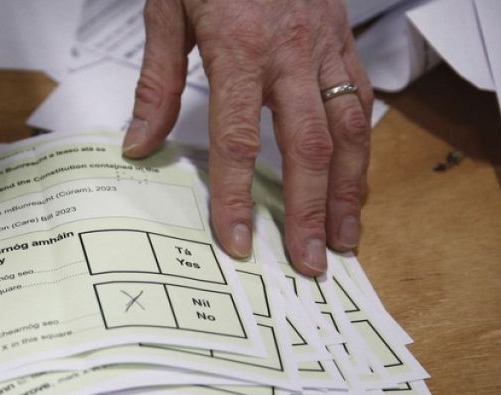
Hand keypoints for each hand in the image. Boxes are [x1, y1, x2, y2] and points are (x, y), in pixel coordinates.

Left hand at [123, 0, 372, 275]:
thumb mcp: (167, 10)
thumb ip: (156, 82)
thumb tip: (139, 145)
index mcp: (240, 47)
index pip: (239, 140)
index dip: (238, 196)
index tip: (237, 242)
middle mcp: (291, 51)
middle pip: (308, 145)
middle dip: (309, 210)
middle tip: (308, 263)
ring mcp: (325, 45)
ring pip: (349, 128)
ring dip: (348, 190)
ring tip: (343, 239)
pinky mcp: (342, 38)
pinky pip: (360, 100)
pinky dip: (360, 147)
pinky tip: (352, 181)